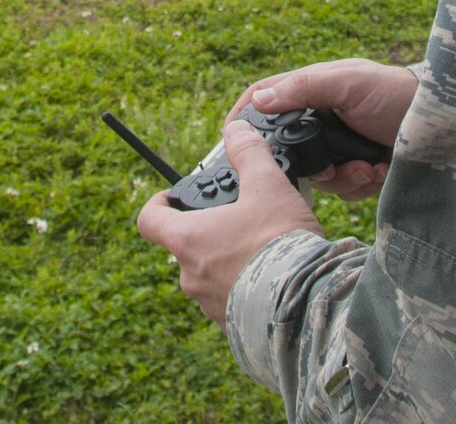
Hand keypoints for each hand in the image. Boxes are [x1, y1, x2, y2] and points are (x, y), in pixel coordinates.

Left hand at [135, 120, 320, 324]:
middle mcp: (189, 275)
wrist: (306, 304)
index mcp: (187, 239)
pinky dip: (244, 287)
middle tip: (237, 217)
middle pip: (185, 245)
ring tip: (262, 246)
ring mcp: (208, 303)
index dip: (158, 203)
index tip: (173, 196)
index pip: (149, 220)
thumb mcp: (267, 185)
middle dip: (208, 230)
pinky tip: (272, 277)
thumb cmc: (279, 244)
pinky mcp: (231, 326)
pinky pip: (230, 300)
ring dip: (227, 259)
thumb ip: (248, 153)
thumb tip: (237, 130)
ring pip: (208, 274)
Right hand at [226, 58, 417, 201]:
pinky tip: (379, 170)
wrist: (445, 127)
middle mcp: (322, 121)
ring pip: (317, 177)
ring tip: (369, 165)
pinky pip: (343, 191)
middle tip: (332, 167)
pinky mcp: (359, 172)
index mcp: (313, 92)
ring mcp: (340, 149)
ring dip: (343, 176)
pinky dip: (360, 184)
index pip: (266, 100)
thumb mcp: (349, 82)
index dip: (245, 117)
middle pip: (290, 151)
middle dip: (311, 164)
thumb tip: (259, 100)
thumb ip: (304, 88)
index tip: (230, 140)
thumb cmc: (397, 92)